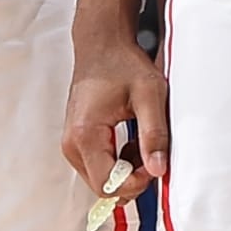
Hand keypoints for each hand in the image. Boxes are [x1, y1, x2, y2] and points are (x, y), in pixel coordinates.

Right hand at [63, 0, 169, 201]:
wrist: (101, 44)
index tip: (155, 163)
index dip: (137, 182)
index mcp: (86, 134)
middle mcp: (72, 144)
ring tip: (142, 141)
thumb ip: (155, 134)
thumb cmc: (123, 64)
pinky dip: (119, 162)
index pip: (108, 184)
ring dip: (127, 170)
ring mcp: (71, 144)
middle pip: (103, 187)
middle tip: (152, 153)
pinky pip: (98, 166)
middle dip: (133, 178)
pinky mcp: (77, 141)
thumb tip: (158, 170)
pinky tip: (131, 140)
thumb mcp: (150, 95)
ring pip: (101, 179)